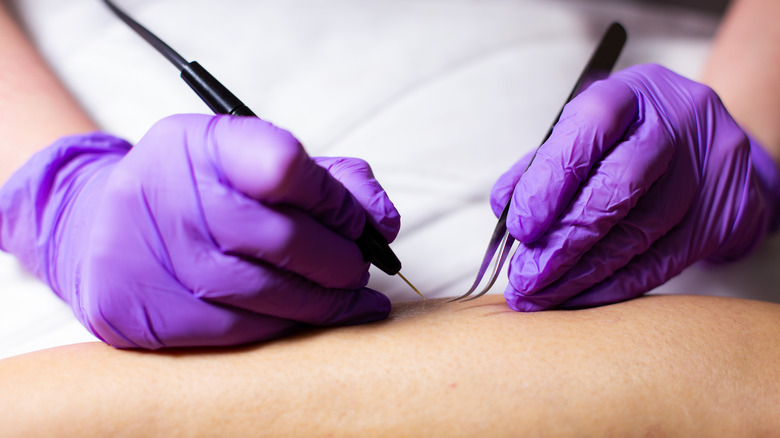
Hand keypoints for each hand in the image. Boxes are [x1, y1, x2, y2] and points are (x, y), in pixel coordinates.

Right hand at [0, 114, 399, 347]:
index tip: (358, 219)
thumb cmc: (199, 190)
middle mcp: (171, 195)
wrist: (100, 227)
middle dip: (341, 259)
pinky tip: (309, 316)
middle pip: (285, 239)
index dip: (336, 199)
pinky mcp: (144, 310)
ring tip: (347, 296)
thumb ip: (328, 180)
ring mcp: (154, 257)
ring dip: (324, 301)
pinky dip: (286, 326)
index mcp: (204, 145)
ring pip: (266, 293)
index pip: (284, 165)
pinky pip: (238, 329)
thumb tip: (383, 221)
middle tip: (359, 266)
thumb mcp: (252, 160)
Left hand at [491, 64, 779, 310]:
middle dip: (562, 242)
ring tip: (540, 296)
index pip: (590, 126)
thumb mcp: (586, 132)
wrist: (709, 144)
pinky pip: (663, 261)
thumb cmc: (628, 138)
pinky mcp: (725, 212)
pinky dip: (615, 285)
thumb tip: (505, 208)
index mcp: (632, 92)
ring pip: (638, 233)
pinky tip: (580, 297)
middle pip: (617, 187)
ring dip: (581, 274)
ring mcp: (710, 166)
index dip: (550, 179)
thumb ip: (543, 164)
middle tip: (524, 280)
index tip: (520, 228)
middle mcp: (678, 121)